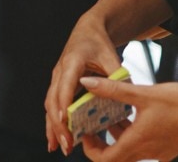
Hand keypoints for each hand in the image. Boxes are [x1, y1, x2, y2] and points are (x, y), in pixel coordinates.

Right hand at [45, 14, 124, 154]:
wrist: (87, 31)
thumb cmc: (98, 43)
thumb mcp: (110, 56)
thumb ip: (117, 75)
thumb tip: (127, 96)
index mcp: (72, 62)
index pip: (66, 85)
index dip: (64, 103)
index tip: (66, 120)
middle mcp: (60, 71)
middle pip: (53, 100)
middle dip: (58, 124)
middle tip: (67, 144)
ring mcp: (56, 79)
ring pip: (49, 105)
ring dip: (52, 127)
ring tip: (58, 147)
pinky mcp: (57, 85)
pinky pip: (52, 106)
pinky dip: (52, 123)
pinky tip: (55, 139)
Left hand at [68, 78, 177, 161]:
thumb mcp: (144, 92)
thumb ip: (113, 89)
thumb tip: (87, 82)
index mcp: (140, 142)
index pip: (106, 159)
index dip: (91, 149)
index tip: (85, 132)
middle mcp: (149, 152)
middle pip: (116, 157)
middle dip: (101, 142)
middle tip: (93, 124)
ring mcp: (160, 152)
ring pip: (130, 150)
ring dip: (117, 136)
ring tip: (111, 114)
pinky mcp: (169, 147)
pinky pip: (144, 146)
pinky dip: (133, 133)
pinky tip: (133, 113)